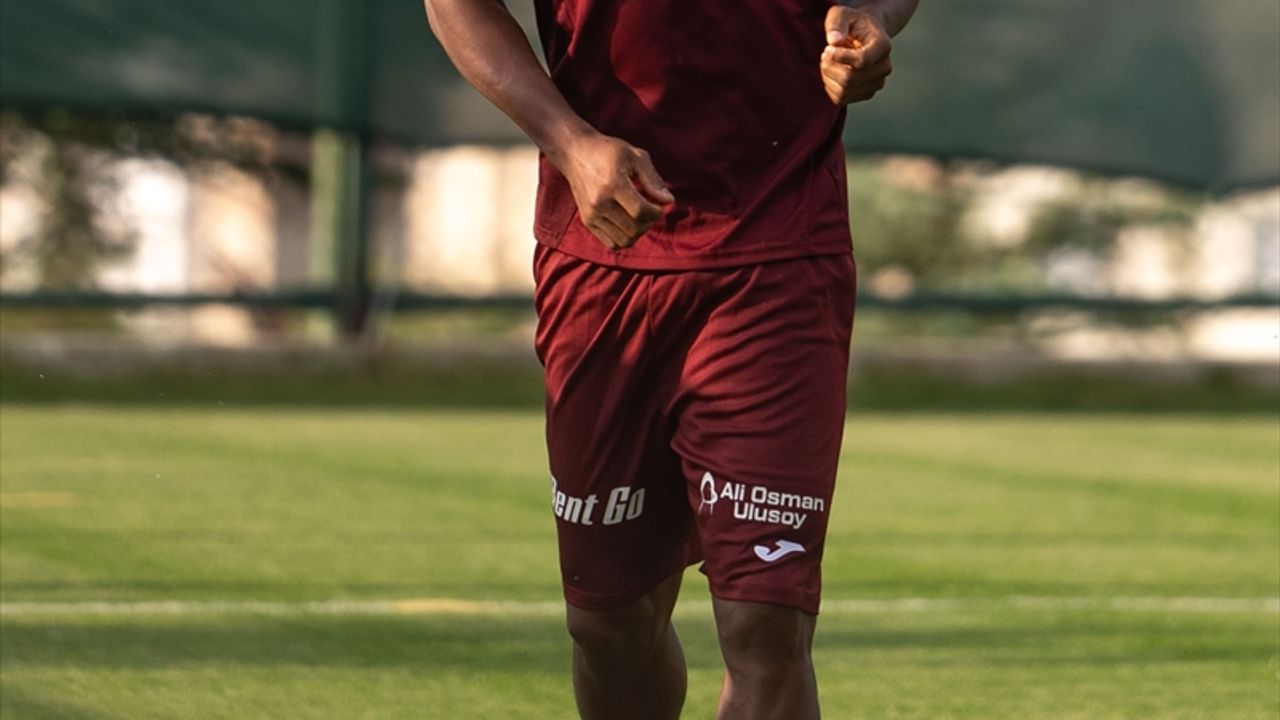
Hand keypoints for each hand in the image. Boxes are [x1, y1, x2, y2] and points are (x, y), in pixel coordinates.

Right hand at [557, 132, 674, 249]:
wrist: (574, 153)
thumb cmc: (608, 151)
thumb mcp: (635, 156)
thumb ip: (653, 179)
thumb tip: (668, 201)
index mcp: (612, 184)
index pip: (641, 211)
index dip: (656, 211)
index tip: (659, 203)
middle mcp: (599, 203)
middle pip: (634, 229)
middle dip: (650, 222)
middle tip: (651, 209)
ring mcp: (591, 215)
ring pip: (624, 240)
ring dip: (639, 232)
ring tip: (639, 216)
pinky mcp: (587, 221)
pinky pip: (612, 243)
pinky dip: (625, 238)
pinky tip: (628, 222)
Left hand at [820, 5, 893, 104]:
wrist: (863, 36)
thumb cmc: (853, 24)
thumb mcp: (843, 14)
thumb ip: (837, 23)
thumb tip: (834, 41)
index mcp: (883, 46)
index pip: (861, 61)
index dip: (839, 58)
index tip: (828, 48)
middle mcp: (884, 67)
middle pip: (850, 79)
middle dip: (830, 67)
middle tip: (825, 54)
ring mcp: (877, 83)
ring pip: (844, 91)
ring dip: (828, 77)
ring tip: (827, 62)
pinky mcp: (866, 94)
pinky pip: (841, 99)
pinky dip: (830, 87)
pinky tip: (831, 73)